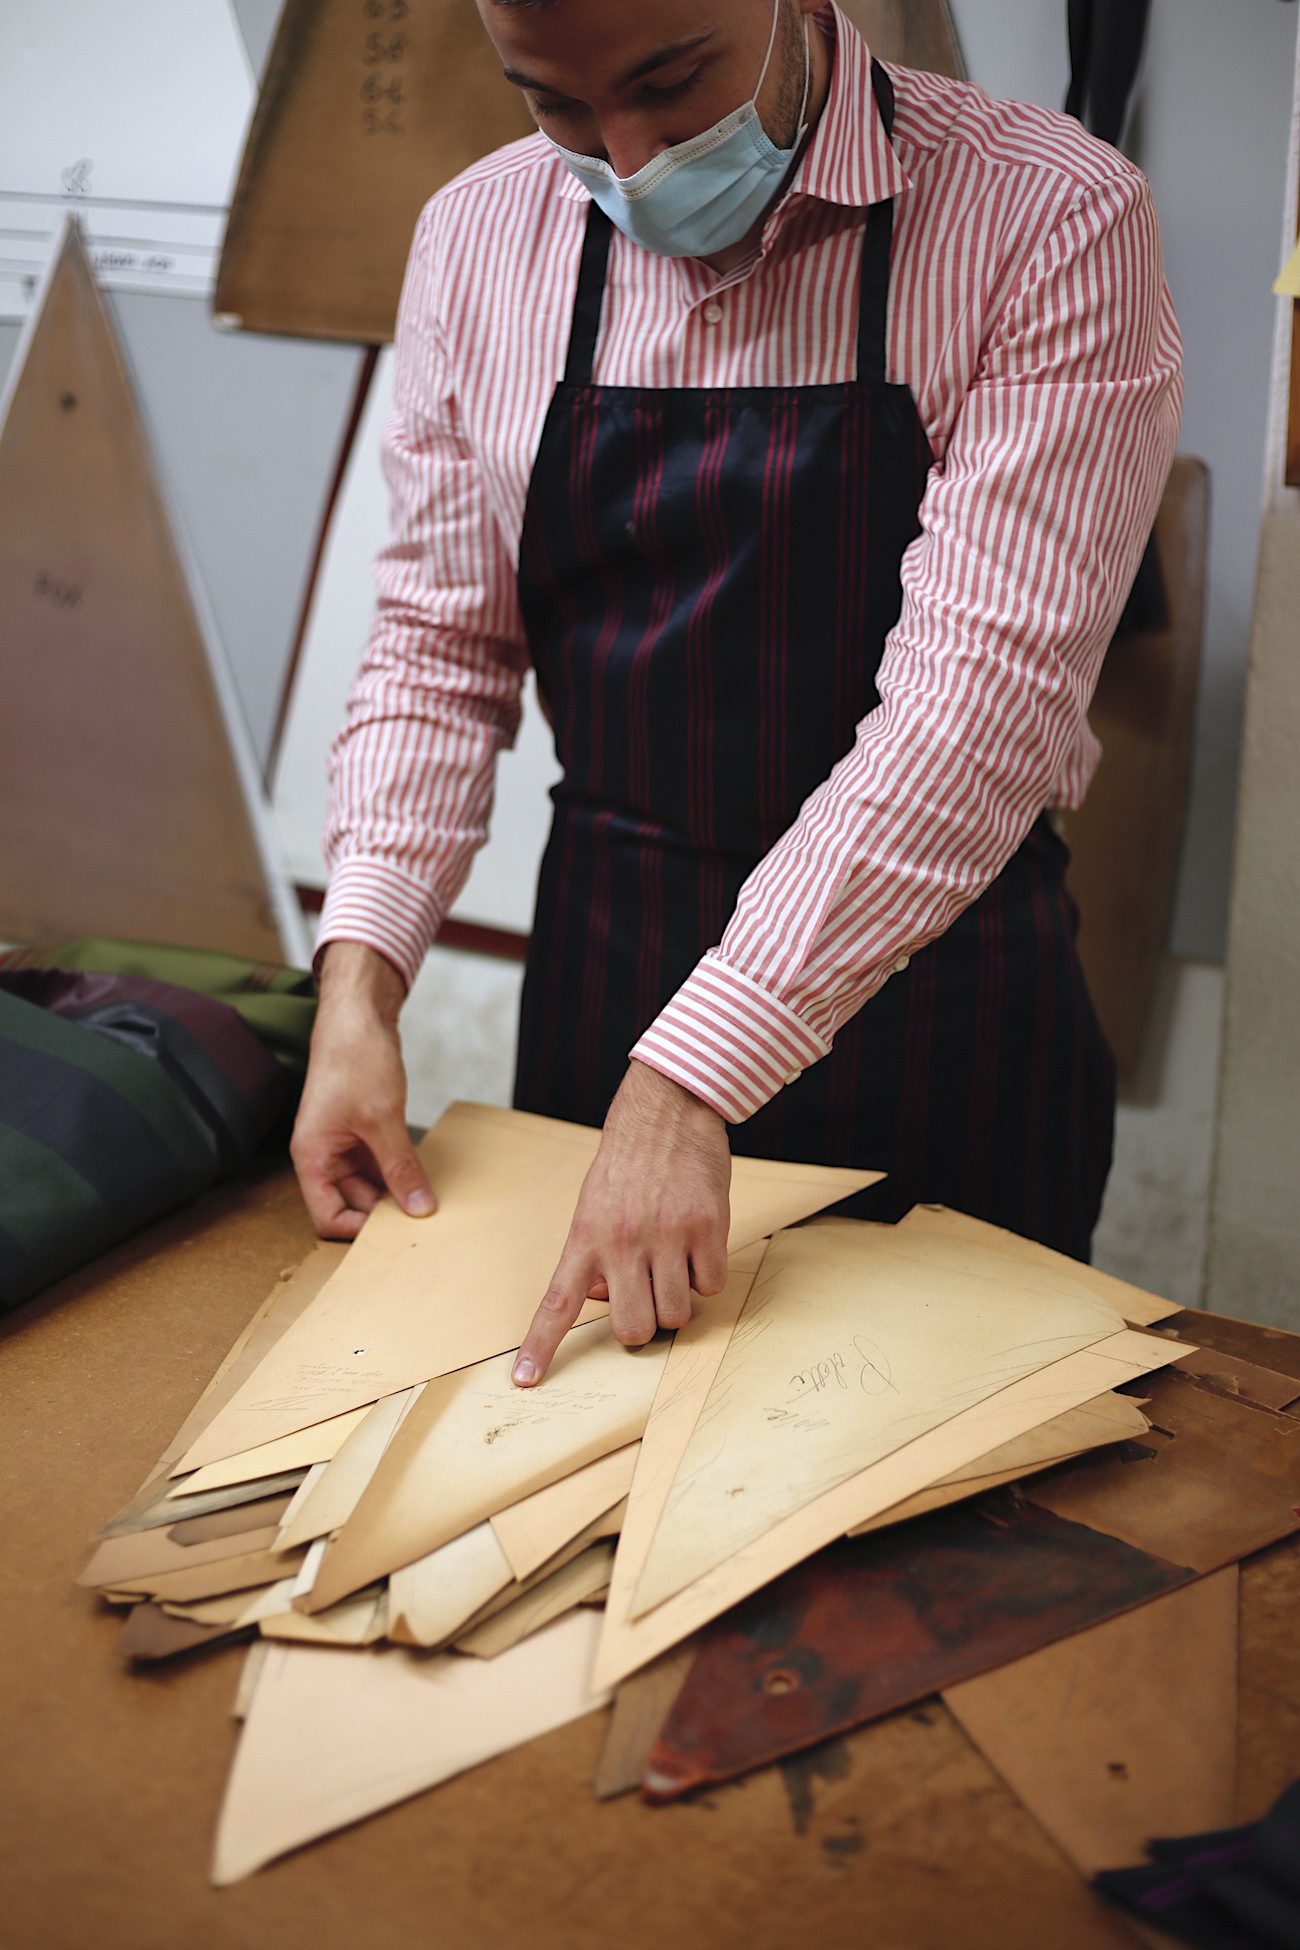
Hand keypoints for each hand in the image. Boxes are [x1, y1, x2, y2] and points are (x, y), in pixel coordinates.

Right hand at [290, 941, 434, 1239]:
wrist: (357, 1015)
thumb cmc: (354, 1059)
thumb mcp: (382, 1120)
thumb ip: (400, 1168)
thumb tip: (419, 1208)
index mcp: (312, 1158)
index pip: (327, 1217)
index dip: (357, 1230)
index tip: (394, 1232)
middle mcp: (323, 1155)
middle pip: (349, 1204)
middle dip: (382, 1213)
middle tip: (421, 1218)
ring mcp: (342, 1143)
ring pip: (367, 1185)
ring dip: (394, 1192)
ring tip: (427, 1198)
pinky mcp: (361, 1130)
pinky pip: (378, 1164)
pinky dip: (399, 1171)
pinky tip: (422, 1175)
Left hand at [512, 1061, 730, 1386]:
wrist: (668, 1109)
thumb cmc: (629, 1161)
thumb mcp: (594, 1205)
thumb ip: (595, 1254)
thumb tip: (607, 1300)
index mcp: (586, 1237)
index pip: (557, 1304)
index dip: (543, 1347)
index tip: (525, 1380)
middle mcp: (623, 1242)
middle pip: (635, 1329)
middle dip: (645, 1324)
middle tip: (649, 1297)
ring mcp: (666, 1236)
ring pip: (677, 1314)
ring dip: (679, 1299)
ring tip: (675, 1262)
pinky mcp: (706, 1227)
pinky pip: (711, 1285)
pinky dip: (706, 1274)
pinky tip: (698, 1242)